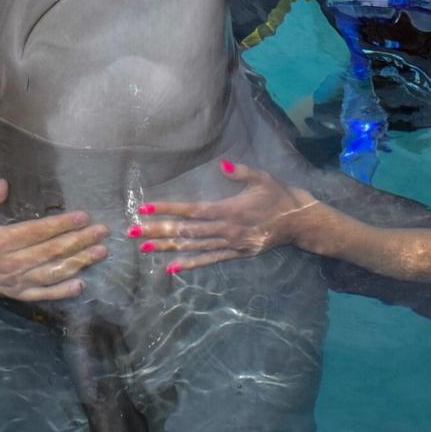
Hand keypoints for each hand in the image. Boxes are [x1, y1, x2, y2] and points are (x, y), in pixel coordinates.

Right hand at [0, 180, 108, 301]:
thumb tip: (3, 184)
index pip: (37, 232)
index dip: (62, 224)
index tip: (83, 216)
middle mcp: (10, 264)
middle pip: (51, 252)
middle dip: (79, 241)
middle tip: (102, 232)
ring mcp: (13, 281)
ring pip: (51, 273)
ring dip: (78, 263)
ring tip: (99, 253)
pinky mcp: (13, 293)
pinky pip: (41, 294)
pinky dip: (61, 291)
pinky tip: (80, 285)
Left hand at [132, 160, 315, 272]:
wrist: (298, 222)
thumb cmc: (278, 196)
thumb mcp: (262, 178)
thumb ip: (240, 172)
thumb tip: (221, 164)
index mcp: (230, 210)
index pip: (192, 211)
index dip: (167, 209)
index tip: (145, 208)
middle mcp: (226, 230)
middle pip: (186, 231)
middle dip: (157, 231)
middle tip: (132, 232)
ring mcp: (230, 244)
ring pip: (193, 247)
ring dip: (167, 247)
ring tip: (143, 248)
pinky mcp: (235, 254)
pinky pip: (208, 260)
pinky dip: (189, 264)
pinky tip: (170, 267)